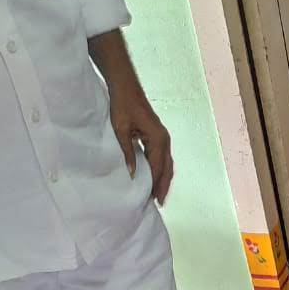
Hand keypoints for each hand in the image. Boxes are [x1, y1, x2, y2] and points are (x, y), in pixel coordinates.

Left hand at [108, 82, 173, 203]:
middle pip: (167, 168)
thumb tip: (132, 173)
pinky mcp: (158, 135)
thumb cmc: (122, 105)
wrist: (126, 86)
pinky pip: (163, 157)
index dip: (155, 183)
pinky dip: (162, 169)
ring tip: (159, 193)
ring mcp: (163, 137)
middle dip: (164, 185)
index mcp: (158, 139)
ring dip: (164, 179)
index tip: (152, 198)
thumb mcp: (121, 130)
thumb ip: (127, 152)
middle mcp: (164, 140)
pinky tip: (156, 176)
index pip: (158, 167)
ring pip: (167, 163)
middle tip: (159, 202)